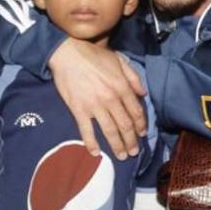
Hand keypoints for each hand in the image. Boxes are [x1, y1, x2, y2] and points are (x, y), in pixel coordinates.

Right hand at [48, 38, 146, 159]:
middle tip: (133, 152)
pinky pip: (86, 130)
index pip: (135, 111)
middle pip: (125, 125)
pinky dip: (91, 143)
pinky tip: (96, 153)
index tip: (142, 134)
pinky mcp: (78, 110)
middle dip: (131, 140)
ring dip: (117, 145)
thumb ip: (133, 77)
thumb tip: (143, 93)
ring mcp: (94, 106)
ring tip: (121, 156)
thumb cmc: (93, 55)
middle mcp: (110, 99)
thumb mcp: (119, 60)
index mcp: (121, 87)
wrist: (67, 53)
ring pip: (109, 130)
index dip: (141, 125)